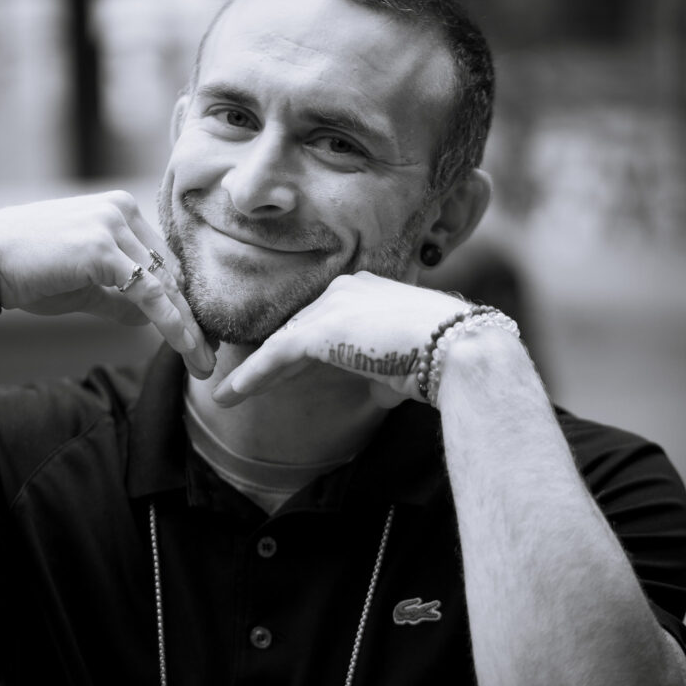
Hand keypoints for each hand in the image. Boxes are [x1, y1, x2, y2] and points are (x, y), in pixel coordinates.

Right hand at [0, 191, 214, 376]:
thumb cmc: (25, 273)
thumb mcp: (83, 285)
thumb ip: (119, 297)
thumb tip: (152, 318)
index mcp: (118, 210)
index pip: (164, 260)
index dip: (183, 300)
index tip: (200, 335)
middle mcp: (121, 209)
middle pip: (172, 271)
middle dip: (193, 318)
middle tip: (209, 356)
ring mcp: (113, 224)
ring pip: (167, 284)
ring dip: (189, 328)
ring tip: (203, 363)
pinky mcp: (103, 248)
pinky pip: (150, 293)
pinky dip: (172, 323)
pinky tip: (186, 348)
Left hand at [211, 271, 468, 406]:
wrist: (459, 350)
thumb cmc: (444, 360)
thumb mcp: (408, 366)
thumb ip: (387, 375)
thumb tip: (381, 393)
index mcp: (368, 291)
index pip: (321, 320)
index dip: (297, 347)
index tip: (278, 369)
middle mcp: (347, 290)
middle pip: (296, 328)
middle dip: (270, 358)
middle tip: (242, 382)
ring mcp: (332, 307)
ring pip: (282, 342)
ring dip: (253, 372)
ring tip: (226, 395)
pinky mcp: (320, 330)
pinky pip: (276, 356)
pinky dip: (252, 377)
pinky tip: (231, 395)